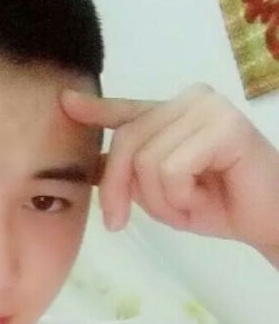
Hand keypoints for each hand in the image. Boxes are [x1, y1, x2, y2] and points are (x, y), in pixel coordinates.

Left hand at [60, 83, 278, 260]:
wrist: (270, 222)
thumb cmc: (216, 204)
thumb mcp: (158, 191)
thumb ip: (128, 172)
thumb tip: (92, 164)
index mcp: (171, 112)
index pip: (125, 110)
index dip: (93, 109)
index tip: (64, 103)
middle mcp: (188, 100)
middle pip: (126, 141)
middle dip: (117, 190)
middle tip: (119, 222)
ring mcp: (207, 108)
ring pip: (146, 160)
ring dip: (158, 201)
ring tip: (185, 206)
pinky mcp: (225, 126)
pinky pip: (171, 168)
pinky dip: (178, 197)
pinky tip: (202, 198)